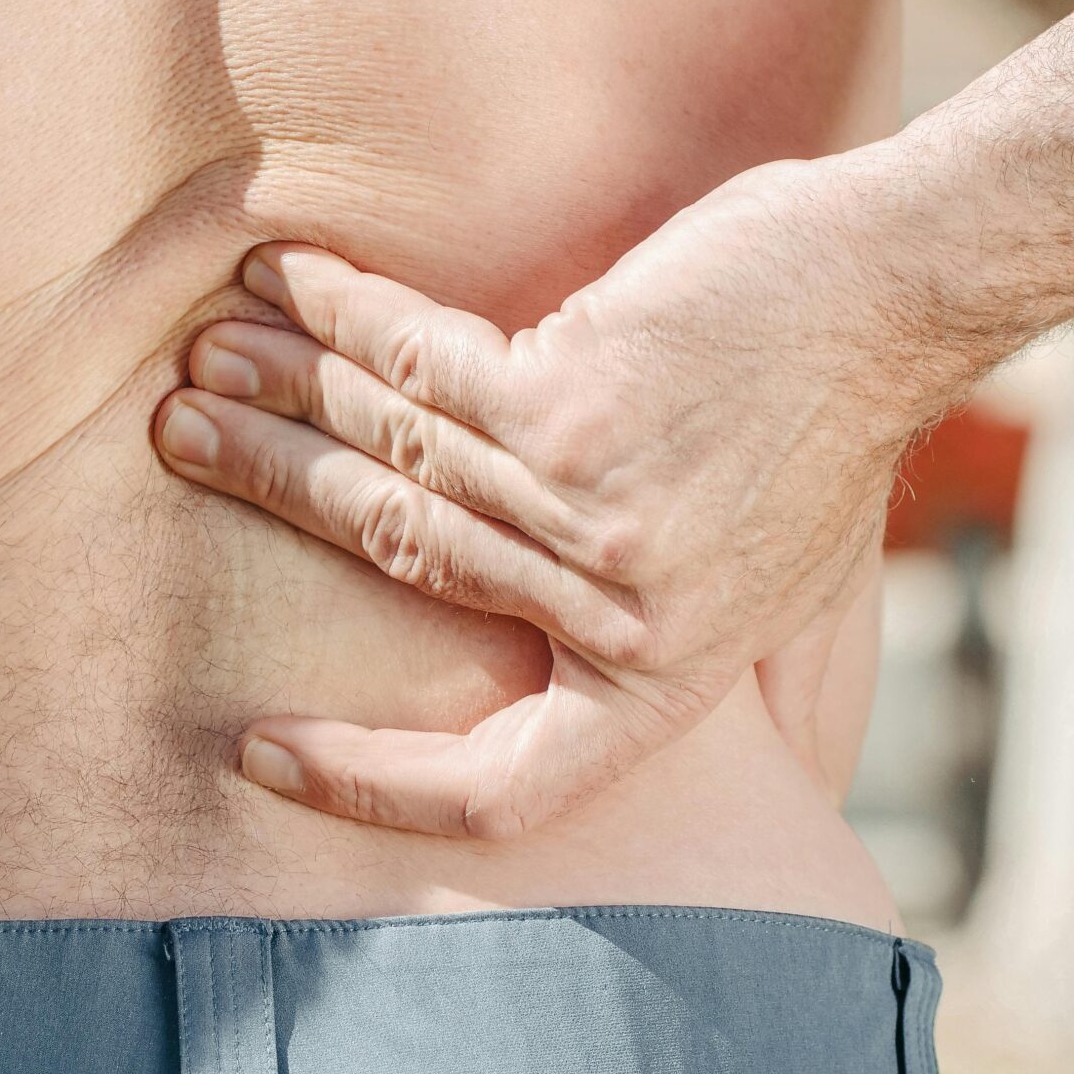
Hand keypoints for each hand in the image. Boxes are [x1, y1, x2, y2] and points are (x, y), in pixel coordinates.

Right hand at [151, 157, 957, 837]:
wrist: (892, 299)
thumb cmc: (833, 437)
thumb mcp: (789, 596)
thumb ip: (712, 669)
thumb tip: (720, 759)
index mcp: (658, 682)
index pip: (500, 789)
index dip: (377, 787)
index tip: (271, 751)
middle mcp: (610, 612)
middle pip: (394, 563)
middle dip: (269, 491)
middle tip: (182, 443)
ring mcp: (584, 509)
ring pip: (389, 458)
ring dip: (280, 401)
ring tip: (203, 367)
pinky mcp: (573, 402)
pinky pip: (417, 365)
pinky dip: (340, 317)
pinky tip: (280, 283)